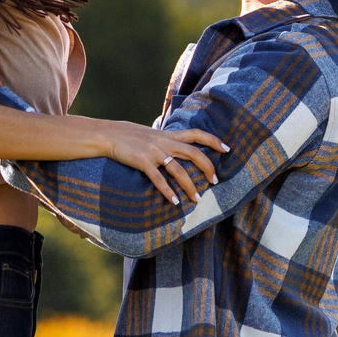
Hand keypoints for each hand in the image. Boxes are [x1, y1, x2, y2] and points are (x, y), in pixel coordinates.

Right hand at [96, 122, 227, 203]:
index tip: (227, 149)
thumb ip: (167, 140)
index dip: (213, 140)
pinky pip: (158, 180)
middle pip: (194, 154)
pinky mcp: (143, 162)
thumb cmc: (131, 136)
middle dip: (208, 168)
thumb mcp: (152, 134)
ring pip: (179, 170)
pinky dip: (168, 192)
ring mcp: (155, 152)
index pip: (197, 134)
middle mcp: (165, 142)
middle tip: (215, 181)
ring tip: (196, 200)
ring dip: (190, 186)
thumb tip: (179, 147)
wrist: (109, 134)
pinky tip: (174, 202)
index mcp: (169, 135)